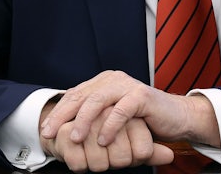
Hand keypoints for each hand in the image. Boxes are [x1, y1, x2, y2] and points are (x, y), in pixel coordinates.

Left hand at [39, 71, 220, 149]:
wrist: (175, 118)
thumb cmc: (142, 121)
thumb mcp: (112, 118)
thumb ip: (94, 117)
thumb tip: (64, 131)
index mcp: (103, 82)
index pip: (74, 95)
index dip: (58, 112)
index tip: (45, 131)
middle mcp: (113, 79)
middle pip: (81, 96)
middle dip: (63, 116)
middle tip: (51, 134)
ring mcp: (127, 85)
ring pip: (98, 100)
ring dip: (84, 121)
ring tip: (76, 138)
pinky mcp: (142, 95)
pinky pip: (121, 110)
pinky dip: (110, 126)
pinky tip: (103, 140)